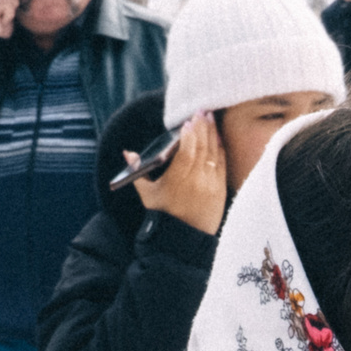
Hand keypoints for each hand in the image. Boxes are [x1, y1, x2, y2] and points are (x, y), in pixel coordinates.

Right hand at [134, 111, 228, 236]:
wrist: (183, 239)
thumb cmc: (163, 215)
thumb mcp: (147, 194)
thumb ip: (137, 172)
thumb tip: (128, 153)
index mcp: (176, 181)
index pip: (186, 152)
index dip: (189, 135)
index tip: (188, 121)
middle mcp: (195, 182)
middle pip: (201, 148)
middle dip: (202, 127)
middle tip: (202, 111)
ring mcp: (210, 186)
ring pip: (214, 153)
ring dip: (213, 133)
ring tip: (210, 118)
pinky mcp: (221, 190)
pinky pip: (222, 164)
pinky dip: (220, 148)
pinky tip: (217, 136)